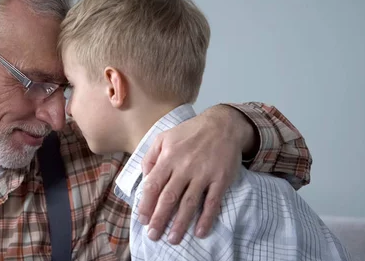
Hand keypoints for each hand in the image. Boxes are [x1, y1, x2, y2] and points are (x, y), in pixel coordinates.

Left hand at [138, 105, 256, 243]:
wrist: (223, 124)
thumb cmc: (190, 133)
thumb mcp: (164, 138)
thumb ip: (151, 157)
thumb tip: (144, 178)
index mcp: (168, 158)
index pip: (153, 185)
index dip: (146, 204)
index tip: (142, 220)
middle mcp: (184, 167)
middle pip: (169, 197)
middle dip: (159, 218)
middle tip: (153, 236)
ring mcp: (203, 173)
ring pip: (189, 202)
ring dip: (180, 223)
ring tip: (173, 239)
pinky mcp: (220, 178)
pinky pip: (212, 201)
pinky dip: (206, 218)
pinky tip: (200, 231)